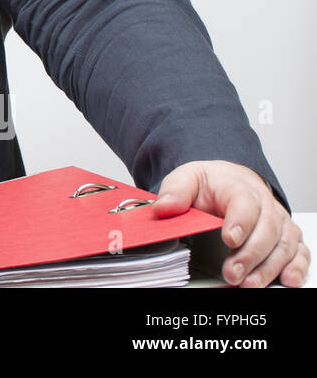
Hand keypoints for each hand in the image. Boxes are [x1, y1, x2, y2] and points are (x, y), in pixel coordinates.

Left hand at [153, 160, 307, 287]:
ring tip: (249, 284)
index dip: (240, 221)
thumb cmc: (211, 184)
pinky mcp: (287, 237)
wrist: (229, 181)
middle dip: (250, 254)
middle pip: (267, 229)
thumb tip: (163, 208)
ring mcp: (279, 222)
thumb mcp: (187, 178)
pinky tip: (288, 281)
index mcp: (238, 187)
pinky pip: (299, 252)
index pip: (244, 203)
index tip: (229, 239)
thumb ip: (175, 191)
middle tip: (232, 273)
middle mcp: (265, 204)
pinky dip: (296, 267)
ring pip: (284, 244)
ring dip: (269, 267)